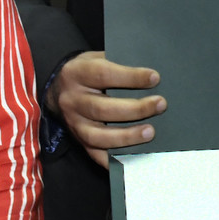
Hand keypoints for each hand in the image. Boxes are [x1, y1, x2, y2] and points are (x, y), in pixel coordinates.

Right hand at [50, 51, 164, 165]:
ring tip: (150, 132)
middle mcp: (72, 100)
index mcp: (77, 73)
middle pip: (102, 108)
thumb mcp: (96, 58)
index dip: (130, 77)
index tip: (155, 78)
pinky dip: (114, 161)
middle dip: (135, 109)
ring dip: (127, 136)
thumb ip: (118, 62)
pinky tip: (133, 159)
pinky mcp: (79, 141)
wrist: (58, 88)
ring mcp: (74, 124)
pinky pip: (95, 155)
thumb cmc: (87, 71)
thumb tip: (151, 74)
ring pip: (98, 136)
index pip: (103, 74)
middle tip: (160, 105)